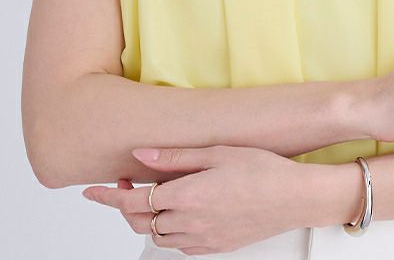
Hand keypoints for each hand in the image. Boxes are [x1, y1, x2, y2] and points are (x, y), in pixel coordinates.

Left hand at [81, 145, 310, 254]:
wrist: (293, 198)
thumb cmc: (261, 169)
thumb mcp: (216, 152)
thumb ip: (174, 156)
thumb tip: (140, 154)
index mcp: (186, 196)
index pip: (133, 201)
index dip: (108, 197)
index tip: (92, 191)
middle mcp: (188, 223)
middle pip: (140, 222)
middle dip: (125, 206)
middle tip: (125, 186)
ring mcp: (201, 239)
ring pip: (156, 236)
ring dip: (146, 219)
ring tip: (152, 196)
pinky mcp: (213, 249)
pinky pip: (178, 246)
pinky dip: (168, 231)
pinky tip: (177, 214)